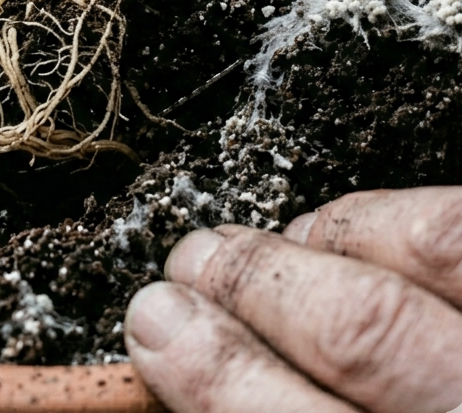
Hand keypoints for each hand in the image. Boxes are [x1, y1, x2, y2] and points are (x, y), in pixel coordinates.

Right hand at [124, 187, 461, 412]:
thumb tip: (180, 358)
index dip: (219, 372)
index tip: (158, 324)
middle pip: (366, 332)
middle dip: (252, 283)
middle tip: (193, 262)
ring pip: (431, 252)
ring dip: (315, 240)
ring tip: (252, 245)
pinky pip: (461, 229)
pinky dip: (383, 218)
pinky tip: (339, 234)